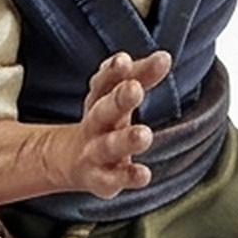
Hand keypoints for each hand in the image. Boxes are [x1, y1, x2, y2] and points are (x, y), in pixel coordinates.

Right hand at [71, 50, 170, 197]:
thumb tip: (164, 56)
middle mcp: (95, 124)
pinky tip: (144, 175)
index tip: (124, 60)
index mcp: (99, 99)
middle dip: (118, 99)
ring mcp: (95, 153)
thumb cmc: (106, 120)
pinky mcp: (101, 179)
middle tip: (135, 89)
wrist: (73, 160)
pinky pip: (112, 180)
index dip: (113, 71)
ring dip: (125, 140)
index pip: (104, 81)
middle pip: (103, 109)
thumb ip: (141, 75)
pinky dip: (127, 178)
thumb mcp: (119, 95)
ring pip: (108, 146)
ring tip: (144, 135)